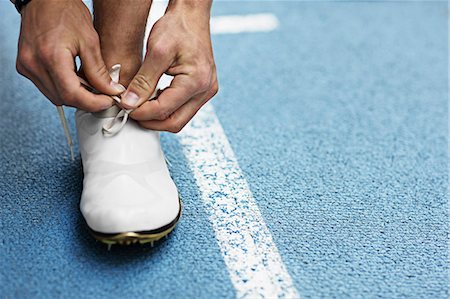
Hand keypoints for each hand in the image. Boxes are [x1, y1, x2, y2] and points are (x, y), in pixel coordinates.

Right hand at [16, 0, 124, 110]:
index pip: (72, 95)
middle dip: (86, 101)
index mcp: (50, 57)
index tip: (108, 102)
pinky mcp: (24, 66)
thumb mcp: (90, 41)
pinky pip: (47, 87)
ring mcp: (26, 66)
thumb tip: (111, 91)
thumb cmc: (66, 12)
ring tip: (91, 87)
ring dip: (75, 96)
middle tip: (103, 96)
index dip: (93, 103)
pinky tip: (76, 80)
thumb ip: (99, 71)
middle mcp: (33, 64)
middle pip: (63, 98)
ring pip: (54, 96)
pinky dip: (64, 87)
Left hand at [122, 3, 218, 132]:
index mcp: (196, 82)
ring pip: (178, 120)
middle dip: (149, 121)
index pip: (164, 110)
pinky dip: (165, 109)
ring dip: (157, 117)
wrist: (191, 16)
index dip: (140, 112)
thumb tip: (129, 104)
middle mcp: (205, 91)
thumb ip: (143, 81)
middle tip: (129, 111)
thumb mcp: (156, 51)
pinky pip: (182, 110)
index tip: (123, 106)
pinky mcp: (202, 91)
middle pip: (174, 123)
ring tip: (138, 105)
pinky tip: (152, 99)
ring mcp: (206, 92)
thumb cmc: (177, 27)